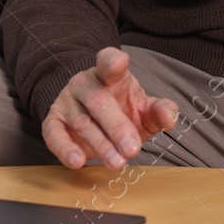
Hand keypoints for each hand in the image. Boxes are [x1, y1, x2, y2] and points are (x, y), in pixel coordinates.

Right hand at [42, 46, 178, 169]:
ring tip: (118, 162)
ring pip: (82, 122)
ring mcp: (67, 100)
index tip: (119, 63)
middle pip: (99, 100)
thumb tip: (170, 118)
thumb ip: (160, 111)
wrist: (96, 121)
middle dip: (117, 127)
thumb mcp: (145, 110)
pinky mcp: (53, 120)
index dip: (113, 61)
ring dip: (101, 145)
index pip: (109, 61)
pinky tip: (77, 161)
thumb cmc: (124, 110)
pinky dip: (65, 149)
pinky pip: (54, 134)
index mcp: (110, 73)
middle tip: (133, 149)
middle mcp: (86, 82)